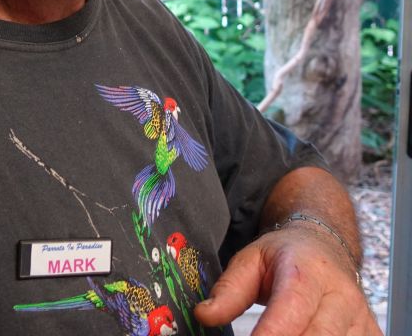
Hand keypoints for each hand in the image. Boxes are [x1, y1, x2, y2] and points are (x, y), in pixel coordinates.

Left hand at [193, 221, 381, 334]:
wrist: (324, 247)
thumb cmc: (285, 256)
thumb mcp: (250, 261)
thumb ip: (228, 290)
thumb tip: (204, 316)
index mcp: (308, 273)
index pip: (292, 309)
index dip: (273, 333)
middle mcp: (342, 297)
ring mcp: (361, 320)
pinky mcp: (371, 335)